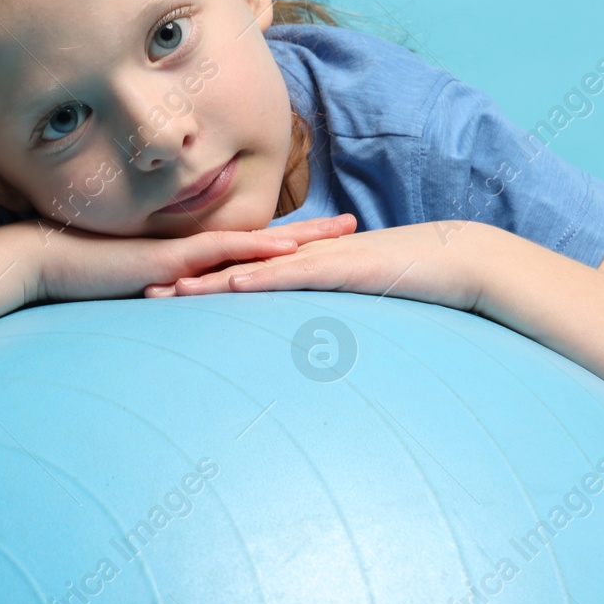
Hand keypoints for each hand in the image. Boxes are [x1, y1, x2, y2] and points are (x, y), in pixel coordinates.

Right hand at [31, 214, 359, 303]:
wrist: (51, 262)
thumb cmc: (88, 281)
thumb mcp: (140, 298)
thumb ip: (167, 304)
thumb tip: (183, 321)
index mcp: (197, 257)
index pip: (256, 250)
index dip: (294, 244)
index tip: (331, 241)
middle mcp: (200, 248)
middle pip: (269, 239)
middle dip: (315, 234)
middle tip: (358, 226)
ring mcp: (190, 249)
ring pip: (258, 242)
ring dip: (302, 238)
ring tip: (343, 233)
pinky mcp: (175, 258)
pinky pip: (226, 253)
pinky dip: (260, 253)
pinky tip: (291, 253)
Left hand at [146, 218, 490, 312]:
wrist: (460, 259)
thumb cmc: (415, 283)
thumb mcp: (362, 304)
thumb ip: (334, 316)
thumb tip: (312, 345)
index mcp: (307, 267)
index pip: (244, 273)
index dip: (203, 282)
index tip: (164, 295)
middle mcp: (307, 258)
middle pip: (237, 267)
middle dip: (191, 279)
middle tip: (143, 291)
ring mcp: (324, 259)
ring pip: (257, 269)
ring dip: (212, 280)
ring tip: (170, 290)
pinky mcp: (346, 267)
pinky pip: (297, 274)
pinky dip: (263, 280)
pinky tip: (234, 286)